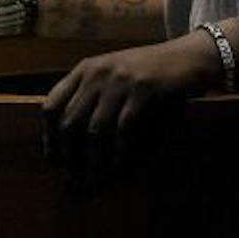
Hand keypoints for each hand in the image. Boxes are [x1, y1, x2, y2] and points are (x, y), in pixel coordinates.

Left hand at [42, 35, 217, 190]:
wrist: (189, 56)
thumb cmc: (152, 71)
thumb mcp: (115, 75)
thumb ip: (92, 96)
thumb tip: (69, 140)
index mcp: (85, 69)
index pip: (51, 105)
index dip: (49, 137)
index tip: (54, 160)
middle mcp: (98, 73)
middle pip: (69, 122)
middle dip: (70, 157)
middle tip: (75, 180)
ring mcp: (121, 80)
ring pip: (95, 130)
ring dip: (94, 161)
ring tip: (96, 180)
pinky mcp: (144, 89)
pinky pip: (124, 128)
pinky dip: (120, 151)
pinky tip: (120, 166)